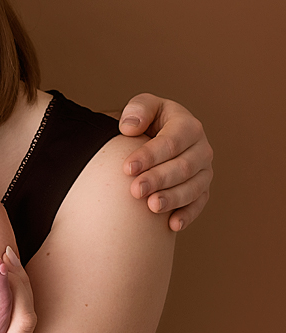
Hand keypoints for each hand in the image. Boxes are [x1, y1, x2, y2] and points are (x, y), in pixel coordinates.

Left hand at [119, 93, 212, 230]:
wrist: (152, 138)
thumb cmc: (146, 121)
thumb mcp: (142, 107)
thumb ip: (138, 110)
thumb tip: (130, 127)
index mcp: (188, 126)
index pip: (171, 141)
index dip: (149, 155)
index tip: (127, 168)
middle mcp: (201, 149)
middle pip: (183, 167)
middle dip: (159, 179)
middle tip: (135, 190)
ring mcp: (204, 171)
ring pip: (193, 187)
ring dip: (173, 198)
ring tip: (151, 207)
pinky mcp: (202, 189)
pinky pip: (198, 204)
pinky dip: (187, 215)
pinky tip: (172, 225)